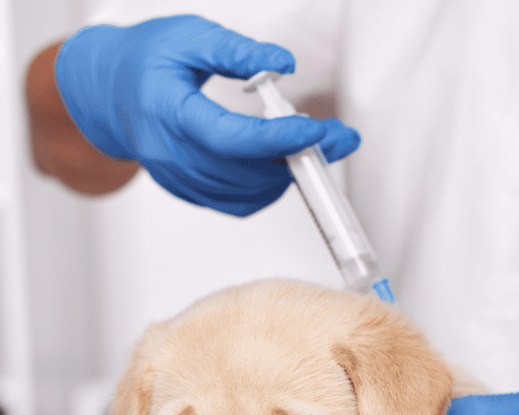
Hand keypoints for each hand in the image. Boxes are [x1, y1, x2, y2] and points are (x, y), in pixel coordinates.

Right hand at [54, 15, 359, 215]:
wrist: (108, 94)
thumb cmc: (146, 61)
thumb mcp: (190, 37)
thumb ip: (236, 51)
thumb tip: (283, 63)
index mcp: (168, 111)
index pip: (228, 137)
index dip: (275, 140)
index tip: (315, 131)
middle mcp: (171, 154)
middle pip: (245, 170)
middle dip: (299, 155)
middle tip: (339, 136)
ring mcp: (179, 180)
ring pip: (247, 192)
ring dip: (288, 172)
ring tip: (316, 144)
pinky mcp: (190, 193)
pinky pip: (238, 203)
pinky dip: (268, 186)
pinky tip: (282, 163)